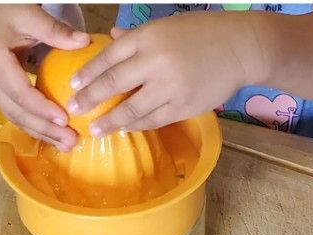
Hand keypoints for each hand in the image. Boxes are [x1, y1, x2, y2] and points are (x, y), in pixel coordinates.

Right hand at [0, 4, 89, 149]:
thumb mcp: (27, 13)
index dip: (42, 110)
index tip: (65, 120)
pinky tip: (53, 135)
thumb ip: (54, 31)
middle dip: (45, 130)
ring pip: (17, 118)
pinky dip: (36, 125)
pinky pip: (17, 113)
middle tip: (71, 142)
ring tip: (66, 145)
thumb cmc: (1, 6)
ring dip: (42, 134)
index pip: (20, 94)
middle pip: (18, 114)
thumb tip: (84, 42)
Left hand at [69, 13, 260, 136]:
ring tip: (95, 130)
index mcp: (149, 36)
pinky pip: (152, 120)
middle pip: (114, 83)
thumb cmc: (202, 33)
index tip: (72, 85)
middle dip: (90, 99)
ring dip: (110, 121)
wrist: (240, 48)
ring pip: (131, 108)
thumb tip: (110, 40)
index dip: (88, 73)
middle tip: (74, 110)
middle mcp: (156, 61)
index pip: (109, 57)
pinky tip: (124, 128)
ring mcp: (169, 87)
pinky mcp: (182, 107)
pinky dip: (136, 125)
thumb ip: (136, 37)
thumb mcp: (167, 26)